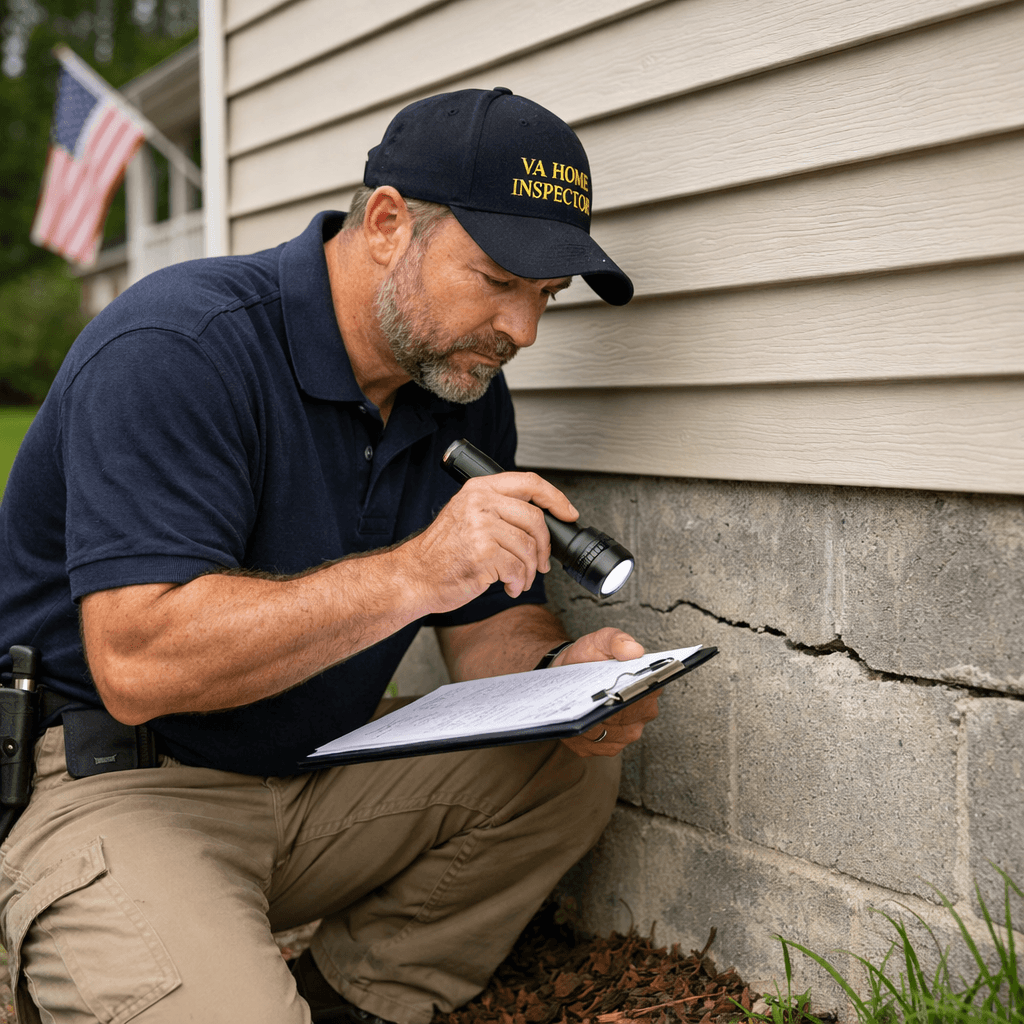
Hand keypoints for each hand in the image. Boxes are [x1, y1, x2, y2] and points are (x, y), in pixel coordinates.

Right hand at [402, 472, 577, 612]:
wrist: (414, 576)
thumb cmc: (441, 552)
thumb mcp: (466, 515)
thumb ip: (497, 509)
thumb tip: (539, 520)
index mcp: (479, 489)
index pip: (530, 482)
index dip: (556, 498)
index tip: (568, 513)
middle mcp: (480, 503)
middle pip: (536, 519)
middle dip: (544, 547)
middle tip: (540, 563)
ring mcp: (481, 527)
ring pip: (529, 547)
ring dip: (529, 571)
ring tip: (518, 579)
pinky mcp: (484, 553)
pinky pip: (518, 569)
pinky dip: (518, 583)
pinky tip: (507, 586)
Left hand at [553, 628, 659, 757]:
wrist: (568, 671)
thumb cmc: (589, 656)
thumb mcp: (601, 640)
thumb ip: (617, 640)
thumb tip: (634, 650)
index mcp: (648, 687)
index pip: (644, 696)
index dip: (628, 695)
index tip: (612, 690)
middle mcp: (642, 714)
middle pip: (627, 720)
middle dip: (608, 710)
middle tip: (589, 699)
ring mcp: (625, 734)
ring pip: (610, 735)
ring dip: (593, 724)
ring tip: (578, 709)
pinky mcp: (606, 747)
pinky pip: (594, 746)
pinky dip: (581, 736)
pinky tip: (571, 721)